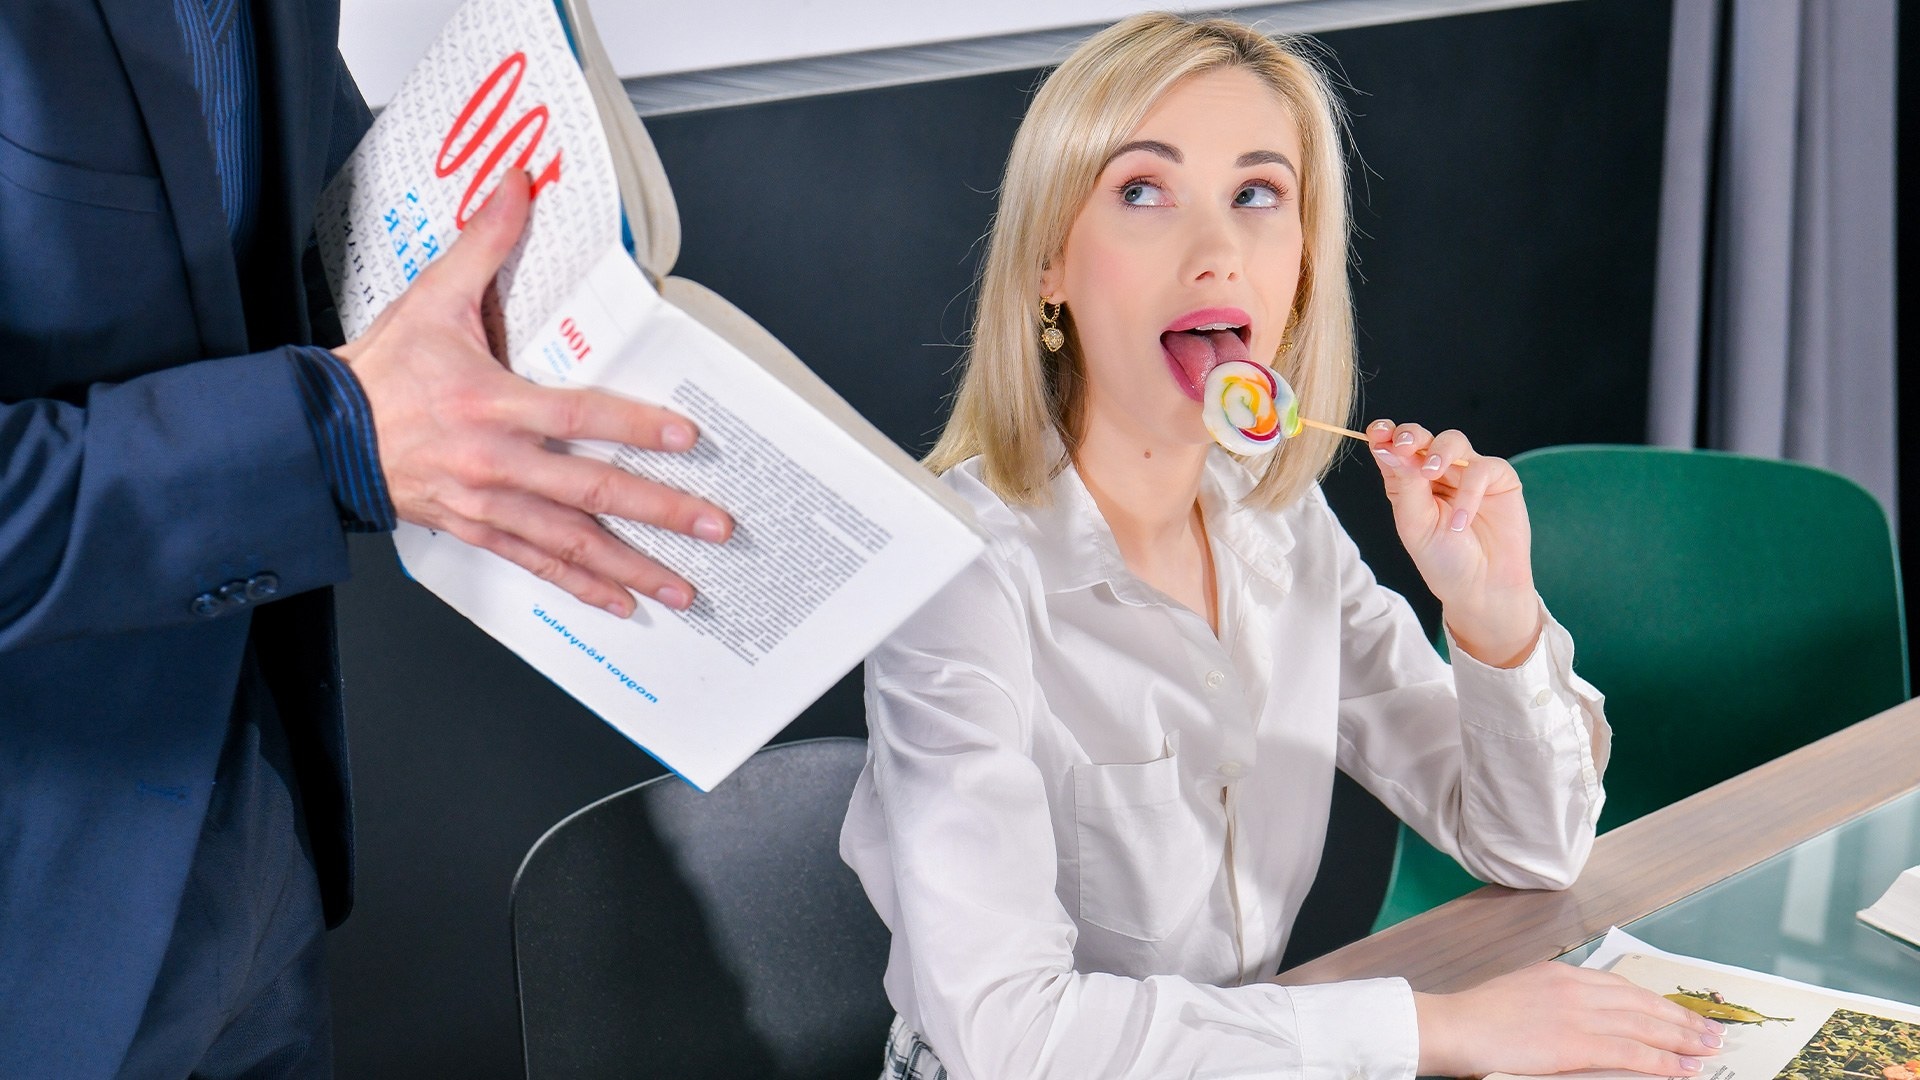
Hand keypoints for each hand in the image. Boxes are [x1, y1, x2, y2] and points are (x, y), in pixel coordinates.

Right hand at [333, 170, 731, 617]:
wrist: (316, 434)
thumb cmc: (379, 372)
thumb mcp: (433, 297)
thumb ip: (485, 242)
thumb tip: (520, 184)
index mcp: (489, 404)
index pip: (576, 417)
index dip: (632, 428)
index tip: (684, 439)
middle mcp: (493, 462)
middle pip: (589, 493)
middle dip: (659, 512)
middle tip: (714, 527)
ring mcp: (485, 504)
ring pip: (570, 543)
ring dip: (631, 567)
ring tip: (681, 588)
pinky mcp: (474, 529)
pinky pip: (536, 564)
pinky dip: (580, 586)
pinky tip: (620, 602)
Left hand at [1367, 419, 1537, 665]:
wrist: (1481, 588)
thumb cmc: (1444, 560)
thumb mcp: (1415, 524)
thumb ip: (1404, 484)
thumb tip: (1385, 447)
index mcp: (1408, 482)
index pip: (1393, 448)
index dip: (1385, 434)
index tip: (1377, 433)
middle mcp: (1437, 473)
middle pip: (1422, 437)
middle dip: (1410, 435)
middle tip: (1403, 446)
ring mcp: (1467, 473)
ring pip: (1453, 440)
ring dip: (1439, 452)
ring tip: (1430, 473)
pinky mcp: (1499, 480)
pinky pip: (1483, 469)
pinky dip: (1470, 492)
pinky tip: (1462, 520)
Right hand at [1414, 962, 1726, 1077]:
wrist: (1454, 1027)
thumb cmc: (1478, 1017)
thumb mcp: (1523, 994)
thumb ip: (1557, 999)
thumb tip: (1587, 1016)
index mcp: (1562, 974)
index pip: (1624, 986)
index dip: (1657, 1001)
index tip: (1680, 1012)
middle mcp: (1576, 988)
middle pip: (1642, 1003)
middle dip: (1681, 1018)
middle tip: (1711, 1030)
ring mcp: (1579, 1015)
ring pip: (1646, 1026)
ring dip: (1682, 1039)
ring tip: (1708, 1049)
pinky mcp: (1577, 1043)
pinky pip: (1633, 1053)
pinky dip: (1664, 1062)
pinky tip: (1684, 1069)